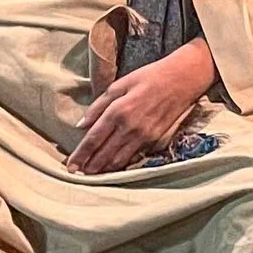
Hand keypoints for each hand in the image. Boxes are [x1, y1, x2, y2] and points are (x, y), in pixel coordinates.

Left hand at [68, 39, 216, 173]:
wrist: (182, 79)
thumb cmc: (149, 77)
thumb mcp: (119, 84)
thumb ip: (98, 105)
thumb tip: (81, 125)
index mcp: (117, 111)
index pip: (93, 139)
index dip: (80, 155)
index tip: (70, 166)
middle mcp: (129, 127)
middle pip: (104, 153)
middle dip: (89, 166)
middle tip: (77, 174)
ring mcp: (144, 136)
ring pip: (119, 159)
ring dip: (104, 169)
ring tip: (92, 175)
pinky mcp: (155, 140)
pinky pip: (135, 156)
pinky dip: (122, 164)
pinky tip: (114, 167)